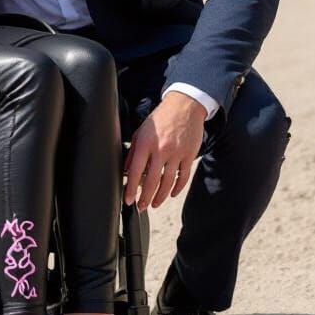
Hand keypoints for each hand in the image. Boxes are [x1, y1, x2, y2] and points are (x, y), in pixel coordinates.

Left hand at [123, 92, 206, 211]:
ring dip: (160, 197)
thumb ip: (133, 151)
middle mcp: (161, 150)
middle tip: (141, 207)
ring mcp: (176, 153)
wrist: (184, 106)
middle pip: (151, 181)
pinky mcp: (189, 155)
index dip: (130, 188)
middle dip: (145, 198)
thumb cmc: (160, 118)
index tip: (128, 199)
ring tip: (154, 204)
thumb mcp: (141, 131)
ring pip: (167, 182)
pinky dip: (177, 188)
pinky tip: (171, 194)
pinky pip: (183, 177)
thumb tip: (125, 170)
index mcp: (145, 143)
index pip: (135, 171)